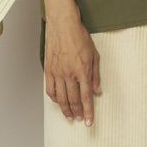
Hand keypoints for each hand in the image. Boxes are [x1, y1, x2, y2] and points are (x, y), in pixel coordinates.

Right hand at [44, 11, 100, 125]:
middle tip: (79, 119)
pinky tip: (58, 102)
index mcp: (82, 70)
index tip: (89, 122)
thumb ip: (96, 75)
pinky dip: (54, 98)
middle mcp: (69, 74)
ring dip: (65, 109)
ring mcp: (57, 72)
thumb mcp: (94, 55)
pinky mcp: (48, 69)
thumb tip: (97, 91)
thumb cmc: (79, 36)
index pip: (86, 97)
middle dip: (77, 112)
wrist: (63, 24)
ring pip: (60, 97)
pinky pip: (50, 89)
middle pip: (72, 100)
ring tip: (69, 116)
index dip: (88, 111)